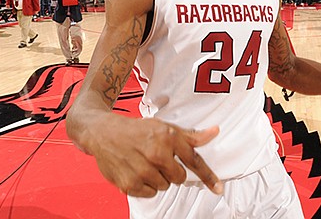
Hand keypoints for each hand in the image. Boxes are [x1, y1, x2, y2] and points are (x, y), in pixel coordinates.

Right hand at [87, 116, 222, 197]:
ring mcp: (142, 170)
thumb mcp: (164, 127)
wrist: (103, 133)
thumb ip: (190, 136)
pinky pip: (150, 194)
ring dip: (158, 178)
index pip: (193, 160)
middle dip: (172, 171)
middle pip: (179, 178)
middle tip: (158, 159)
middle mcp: (156, 154)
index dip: (207, 176)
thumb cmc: (136, 130)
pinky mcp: (130, 184)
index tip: (218, 188)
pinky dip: (145, 186)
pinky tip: (137, 171)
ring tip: (145, 163)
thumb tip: (214, 132)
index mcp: (167, 138)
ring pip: (164, 186)